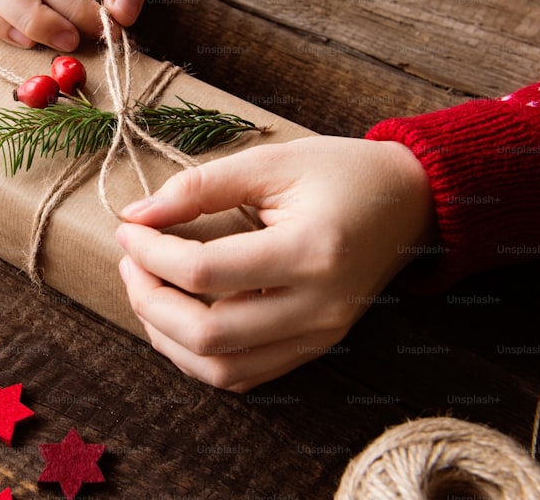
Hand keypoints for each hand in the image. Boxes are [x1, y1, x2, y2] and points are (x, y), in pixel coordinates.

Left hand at [115, 136, 435, 391]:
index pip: (206, 272)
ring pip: (221, 370)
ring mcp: (318, 336)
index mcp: (310, 252)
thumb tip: (137, 216)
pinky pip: (243, 375)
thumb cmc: (341, 173)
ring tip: (147, 290)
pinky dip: (198, 355)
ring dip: (167, 337)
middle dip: (149, 301)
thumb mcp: (272, 163)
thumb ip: (200, 186)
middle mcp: (317, 308)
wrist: (410, 203)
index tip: (128, 228)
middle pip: (208, 335)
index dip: (152, 253)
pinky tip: (177, 318)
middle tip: (131, 263)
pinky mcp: (314, 348)